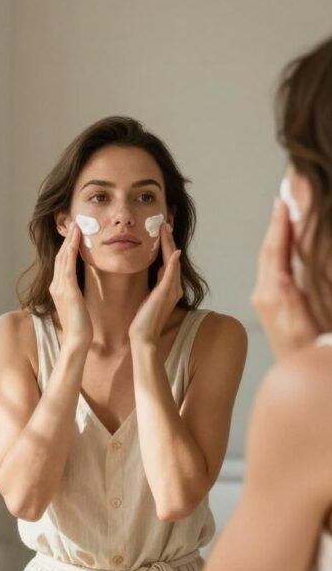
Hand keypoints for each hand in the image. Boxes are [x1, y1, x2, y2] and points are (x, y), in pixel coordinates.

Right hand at [49, 222, 92, 350]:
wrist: (76, 342)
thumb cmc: (81, 328)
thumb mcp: (78, 307)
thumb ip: (77, 296)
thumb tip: (83, 291)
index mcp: (58, 289)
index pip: (62, 263)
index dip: (67, 247)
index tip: (75, 234)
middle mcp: (56, 285)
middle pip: (60, 256)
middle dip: (67, 239)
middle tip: (74, 222)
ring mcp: (60, 287)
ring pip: (62, 257)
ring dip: (69, 239)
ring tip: (76, 224)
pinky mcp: (67, 290)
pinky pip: (68, 264)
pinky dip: (72, 249)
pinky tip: (77, 238)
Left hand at [129, 222, 182, 344]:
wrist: (143, 338)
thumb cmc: (143, 321)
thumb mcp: (148, 299)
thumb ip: (154, 286)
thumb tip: (154, 273)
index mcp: (170, 288)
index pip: (169, 261)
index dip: (166, 245)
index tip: (162, 230)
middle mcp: (174, 288)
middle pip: (173, 258)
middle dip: (169, 240)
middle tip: (166, 223)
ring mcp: (171, 291)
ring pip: (172, 262)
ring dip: (170, 245)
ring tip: (166, 229)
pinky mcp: (165, 295)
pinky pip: (170, 275)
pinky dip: (173, 263)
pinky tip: (174, 251)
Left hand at [251, 198, 318, 359]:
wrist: (298, 372)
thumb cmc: (306, 349)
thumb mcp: (302, 324)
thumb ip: (292, 298)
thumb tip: (282, 274)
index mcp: (273, 294)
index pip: (276, 251)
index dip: (281, 224)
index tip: (284, 200)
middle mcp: (264, 293)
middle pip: (269, 250)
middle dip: (277, 224)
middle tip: (284, 198)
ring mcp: (264, 298)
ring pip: (269, 258)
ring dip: (277, 234)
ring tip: (284, 213)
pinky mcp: (269, 303)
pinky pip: (272, 268)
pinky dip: (279, 250)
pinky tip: (286, 242)